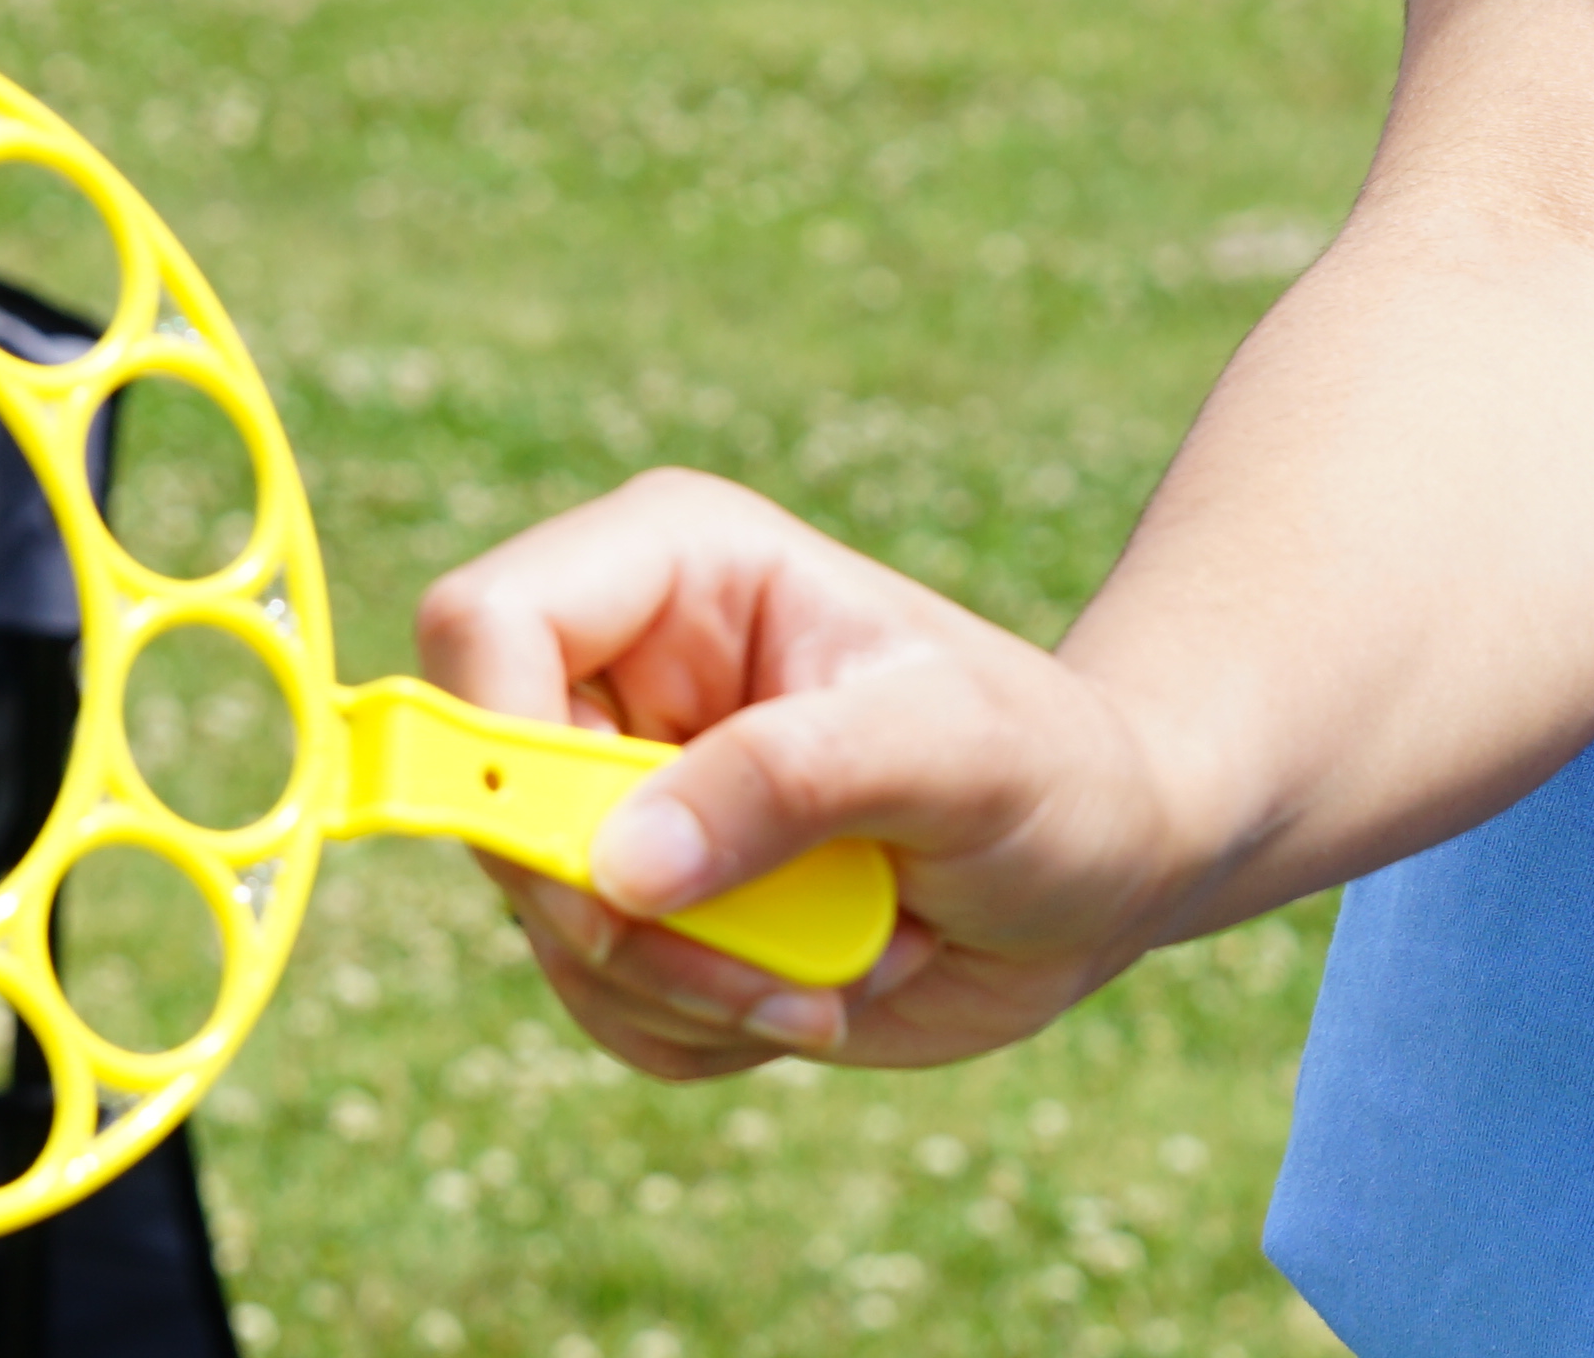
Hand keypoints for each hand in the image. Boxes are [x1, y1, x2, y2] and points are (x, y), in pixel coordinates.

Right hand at [413, 469, 1193, 1081]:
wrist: (1108, 859)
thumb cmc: (1056, 765)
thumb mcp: (955, 752)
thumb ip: (792, 779)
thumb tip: (618, 862)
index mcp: (673, 567)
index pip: (484, 622)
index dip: (499, 748)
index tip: (610, 868)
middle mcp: (624, 671)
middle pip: (486, 798)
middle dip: (619, 916)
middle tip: (775, 965)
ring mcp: (627, 794)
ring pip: (542, 924)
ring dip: (682, 988)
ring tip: (841, 969)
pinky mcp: (648, 903)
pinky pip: (598, 1001)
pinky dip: (700, 1026)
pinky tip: (815, 990)